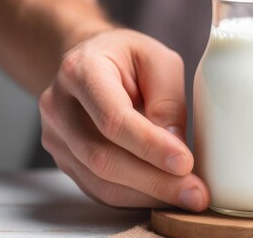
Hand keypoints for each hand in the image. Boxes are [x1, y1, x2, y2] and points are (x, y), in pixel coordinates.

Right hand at [39, 29, 209, 209]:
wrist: (91, 60)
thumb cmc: (129, 57)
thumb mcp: (159, 60)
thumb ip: (168, 99)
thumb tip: (175, 147)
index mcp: (81, 71)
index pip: (113, 118)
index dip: (149, 145)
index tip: (184, 162)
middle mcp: (59, 106)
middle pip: (103, 157)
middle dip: (154, 180)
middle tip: (195, 192)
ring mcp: (57, 137)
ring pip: (100, 180)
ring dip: (148, 194)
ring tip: (188, 195)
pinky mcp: (65, 160)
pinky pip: (99, 188)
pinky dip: (135, 196)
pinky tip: (165, 193)